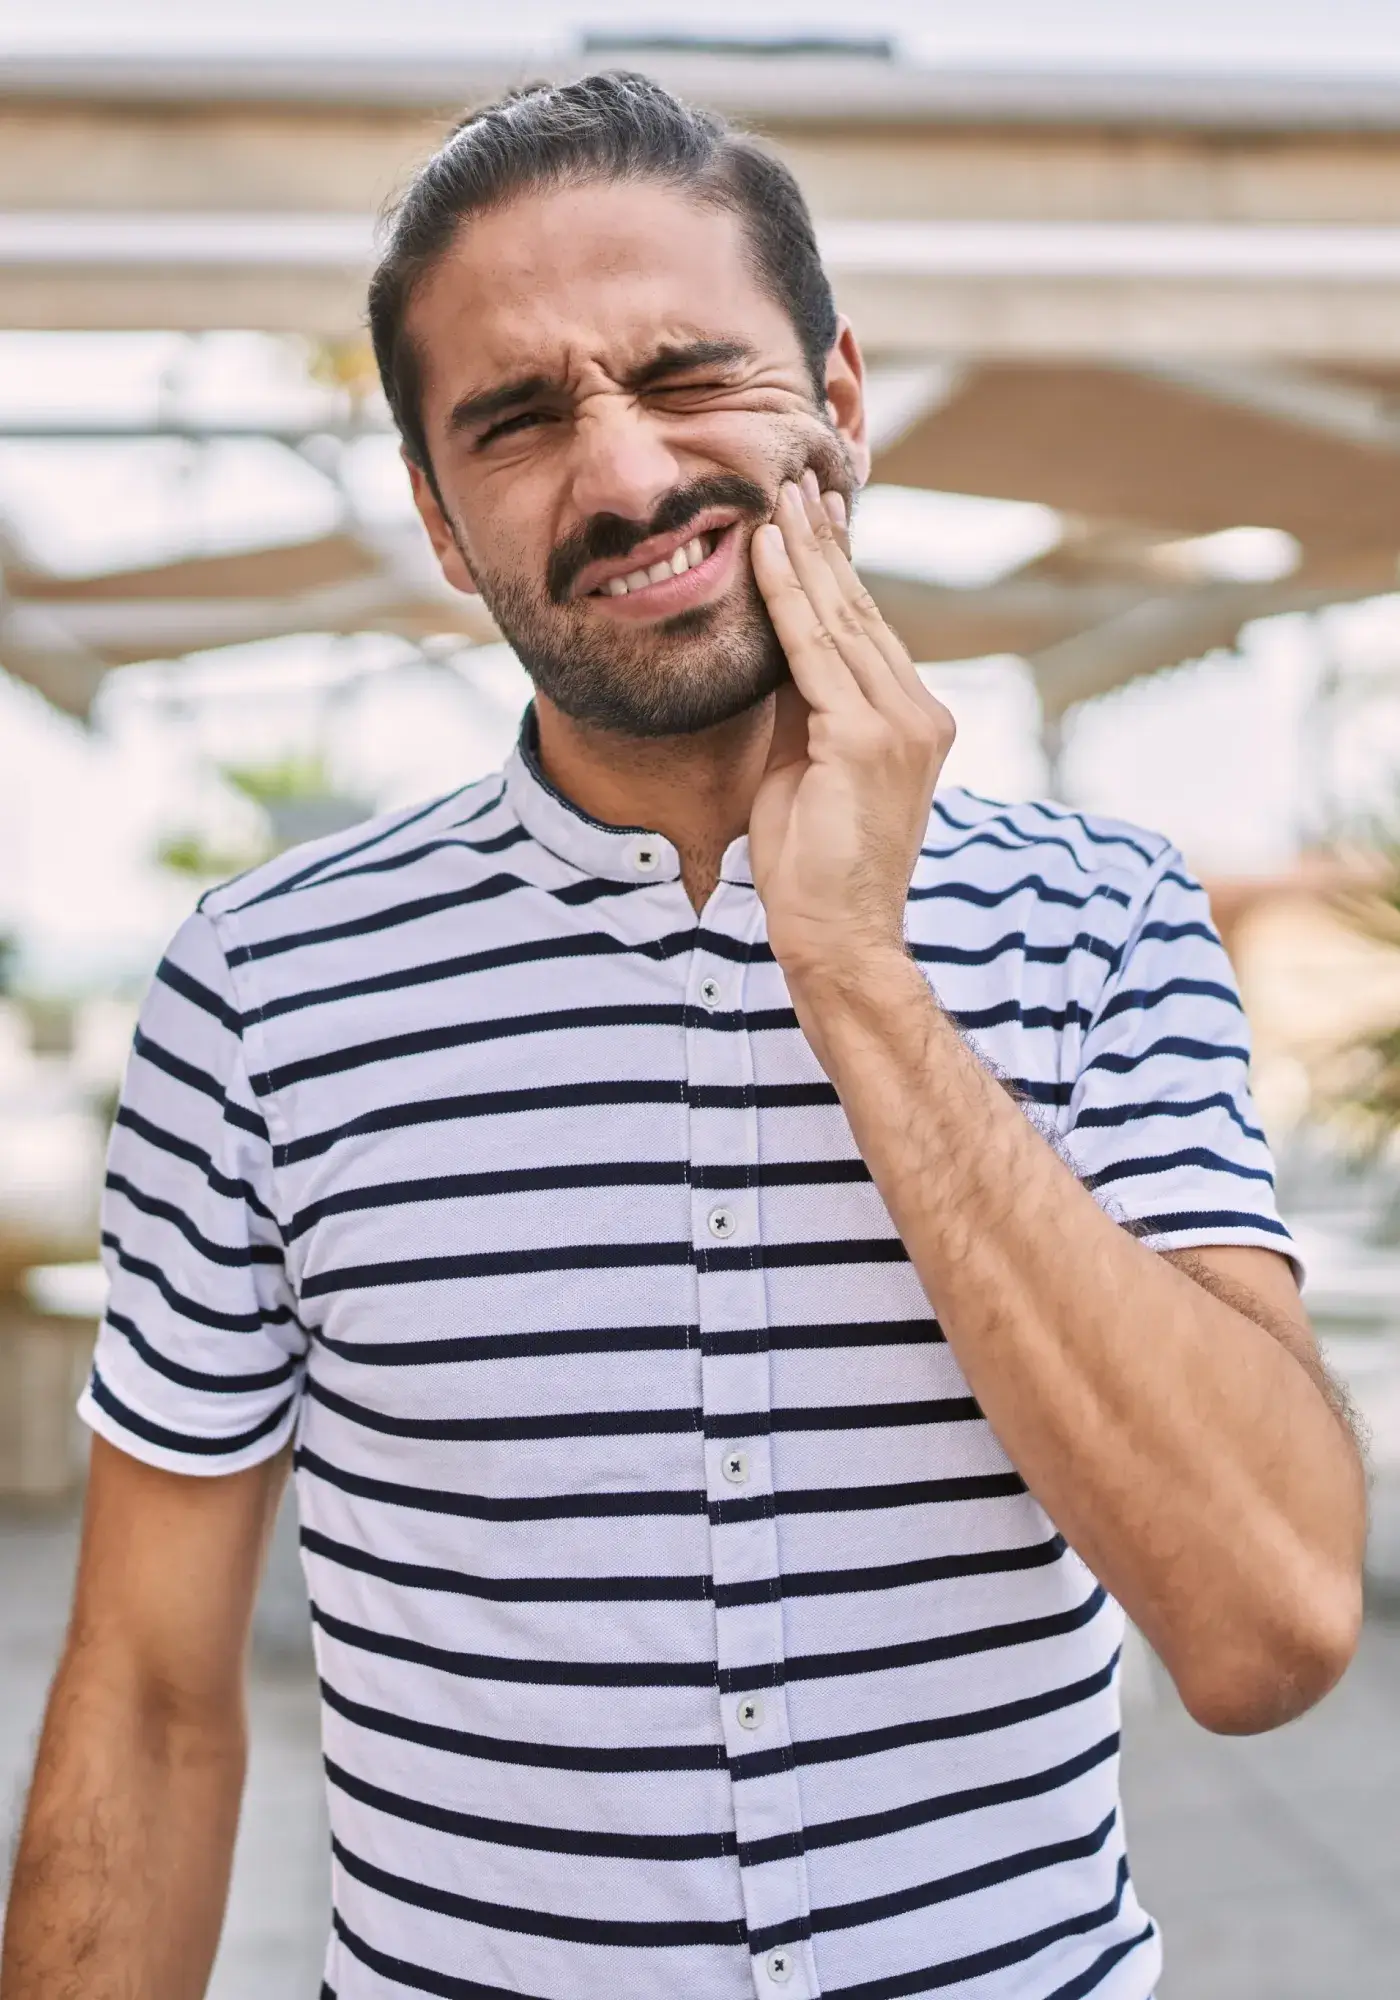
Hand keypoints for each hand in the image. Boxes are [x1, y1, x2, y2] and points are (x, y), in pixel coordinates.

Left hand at [748, 471, 954, 987]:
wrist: (837, 937)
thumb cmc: (814, 868)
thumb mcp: (806, 767)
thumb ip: (802, 708)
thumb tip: (776, 648)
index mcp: (913, 722)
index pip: (868, 631)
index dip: (837, 571)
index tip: (814, 518)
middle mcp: (919, 713)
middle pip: (860, 612)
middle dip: (823, 543)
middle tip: (796, 481)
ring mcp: (900, 725)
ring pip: (840, 619)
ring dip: (803, 552)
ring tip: (776, 496)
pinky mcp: (864, 739)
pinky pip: (813, 650)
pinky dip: (785, 596)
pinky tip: (763, 551)